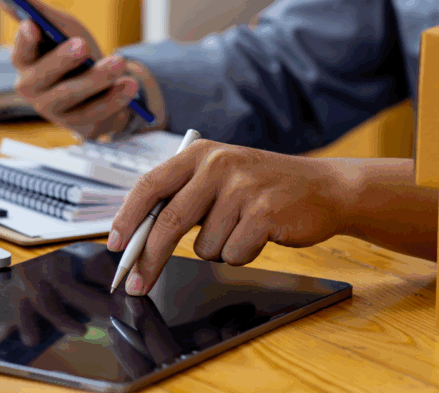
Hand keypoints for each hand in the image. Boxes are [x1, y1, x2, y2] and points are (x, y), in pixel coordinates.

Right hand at [8, 0, 137, 138]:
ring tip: (119, 61)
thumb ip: (42, 13)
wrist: (99, 89)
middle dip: (62, 59)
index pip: (20, 52)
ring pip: (72, 94)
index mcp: (25, 62)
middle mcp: (31, 89)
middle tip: (83, 44)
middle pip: (43, 76)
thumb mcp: (63, 30)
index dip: (24, 40)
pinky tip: (129, 84)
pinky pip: (95, 111)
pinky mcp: (77, 124)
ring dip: (97, 78)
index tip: (32, 25)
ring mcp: (52, 110)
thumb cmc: (75, 55)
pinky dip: (115, 97)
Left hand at [107, 140, 350, 295]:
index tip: (114, 247)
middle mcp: (217, 164)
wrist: (323, 188)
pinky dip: (242, 254)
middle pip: (168, 221)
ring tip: (241, 229)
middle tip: (135, 285)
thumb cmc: (262, 187)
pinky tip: (259, 235)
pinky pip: (233, 254)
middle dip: (149, 259)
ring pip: (204, 246)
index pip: (149, 185)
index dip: (126, 218)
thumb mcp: (219, 177)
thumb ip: (182, 197)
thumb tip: (137, 238)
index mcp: (198, 152)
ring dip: (218, 250)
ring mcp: (242, 187)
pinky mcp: (264, 212)